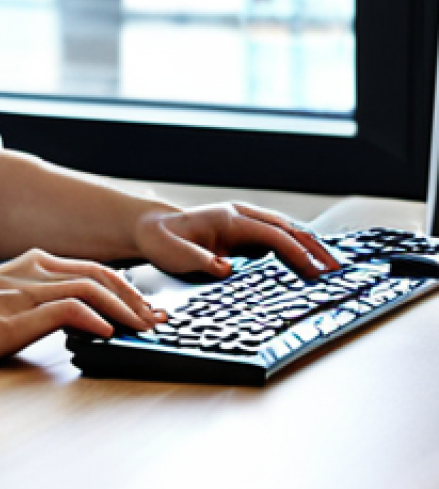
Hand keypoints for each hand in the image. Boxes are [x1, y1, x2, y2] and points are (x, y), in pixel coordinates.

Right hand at [0, 248, 166, 369]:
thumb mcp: (6, 295)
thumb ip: (38, 296)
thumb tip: (76, 314)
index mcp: (31, 262)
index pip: (91, 268)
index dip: (125, 286)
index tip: (145, 306)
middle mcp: (33, 270)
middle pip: (99, 274)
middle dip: (134, 296)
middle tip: (155, 317)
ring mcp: (25, 292)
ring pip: (89, 288)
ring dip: (123, 309)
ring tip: (141, 327)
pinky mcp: (17, 317)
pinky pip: (65, 309)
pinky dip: (92, 317)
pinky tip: (106, 332)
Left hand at [134, 202, 342, 279]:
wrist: (151, 229)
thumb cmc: (162, 242)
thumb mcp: (174, 255)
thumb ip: (199, 260)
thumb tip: (226, 269)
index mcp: (228, 219)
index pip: (272, 234)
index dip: (295, 253)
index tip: (314, 272)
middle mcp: (240, 216)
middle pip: (286, 229)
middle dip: (313, 248)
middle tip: (336, 271)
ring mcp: (244, 223)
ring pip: (286, 231)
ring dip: (310, 247)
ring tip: (332, 268)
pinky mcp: (244, 233)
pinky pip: (277, 239)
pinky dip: (296, 249)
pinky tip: (310, 263)